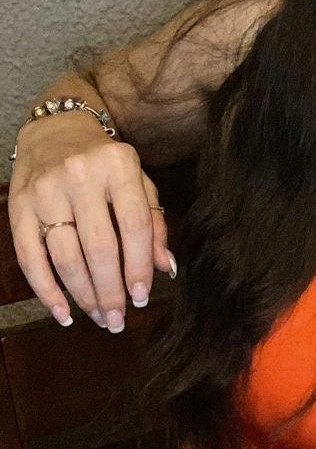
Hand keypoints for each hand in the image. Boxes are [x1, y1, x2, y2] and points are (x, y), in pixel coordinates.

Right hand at [7, 114, 174, 330]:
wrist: (55, 130)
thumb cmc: (105, 162)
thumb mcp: (138, 180)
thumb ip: (154, 220)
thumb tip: (165, 267)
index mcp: (118, 166)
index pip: (135, 225)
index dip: (140, 265)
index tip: (143, 296)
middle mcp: (81, 177)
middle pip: (100, 247)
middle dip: (112, 290)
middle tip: (119, 318)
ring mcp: (46, 192)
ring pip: (66, 257)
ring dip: (84, 295)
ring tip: (99, 316)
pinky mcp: (18, 208)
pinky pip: (31, 258)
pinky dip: (47, 291)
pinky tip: (63, 311)